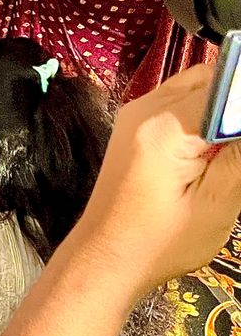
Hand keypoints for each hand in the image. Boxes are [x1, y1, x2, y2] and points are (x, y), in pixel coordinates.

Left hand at [76, 64, 240, 291]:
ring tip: (227, 149)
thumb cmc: (160, 242)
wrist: (107, 256)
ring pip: (194, 85)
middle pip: (210, 79)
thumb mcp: (215, 206)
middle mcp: (146, 108)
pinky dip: (204, 112)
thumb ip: (240, 157)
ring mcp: (136, 112)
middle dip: (234, 104)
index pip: (225, 89)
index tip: (237, 148)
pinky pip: (178, 100)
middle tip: (235, 150)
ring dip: (222, 106)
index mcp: (164, 127)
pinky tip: (212, 147)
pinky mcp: (134, 123)